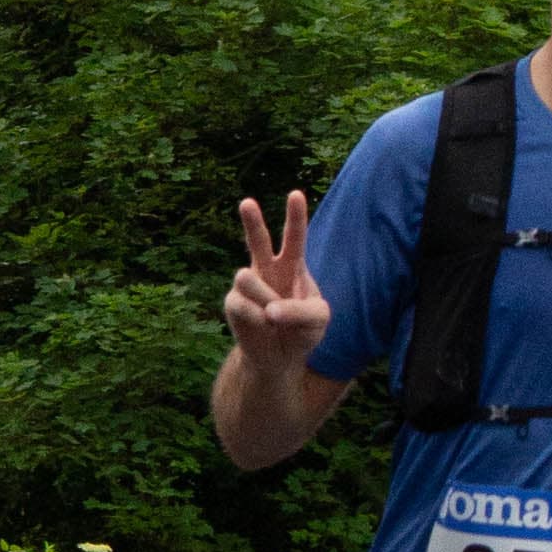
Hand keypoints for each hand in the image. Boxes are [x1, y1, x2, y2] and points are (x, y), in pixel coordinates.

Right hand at [224, 191, 327, 370]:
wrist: (280, 357)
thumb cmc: (303, 331)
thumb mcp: (318, 320)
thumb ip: (302, 310)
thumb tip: (270, 310)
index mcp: (293, 266)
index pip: (295, 237)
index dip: (295, 216)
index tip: (295, 194)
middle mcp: (268, 268)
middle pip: (258, 240)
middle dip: (252, 221)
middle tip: (247, 203)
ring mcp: (248, 284)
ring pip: (245, 276)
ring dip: (262, 297)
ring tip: (272, 316)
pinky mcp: (233, 302)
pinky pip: (241, 304)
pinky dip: (255, 318)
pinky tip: (262, 325)